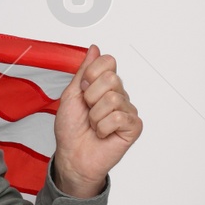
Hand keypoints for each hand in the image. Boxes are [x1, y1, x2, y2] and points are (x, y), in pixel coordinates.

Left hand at [51, 45, 142, 198]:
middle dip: (91, 97)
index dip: (91, 74)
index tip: (82, 90)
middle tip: (88, 111)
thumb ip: (83, 71)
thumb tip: (94, 49)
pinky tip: (102, 134)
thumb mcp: (71, 95)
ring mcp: (127, 110)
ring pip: (112, 99)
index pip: (108, 62)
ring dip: (95, 116)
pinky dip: (103, 127)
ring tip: (93, 125)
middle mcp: (119, 95)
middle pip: (111, 79)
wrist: (72, 155)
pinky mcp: (133, 126)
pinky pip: (118, 117)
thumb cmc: (70, 129)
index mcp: (104, 85)